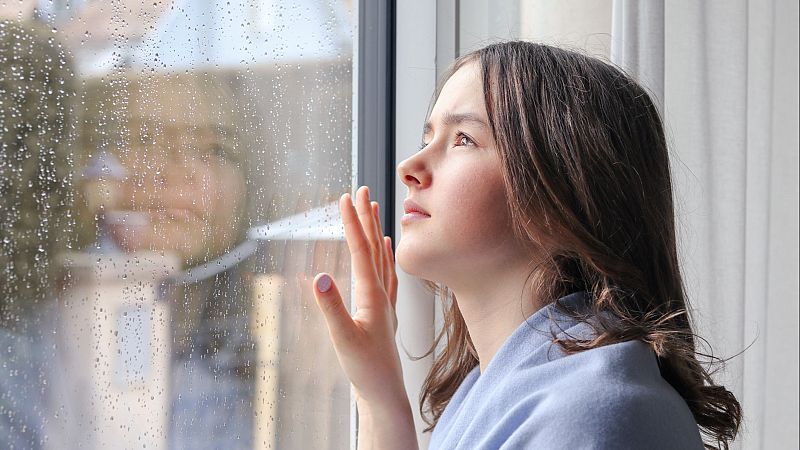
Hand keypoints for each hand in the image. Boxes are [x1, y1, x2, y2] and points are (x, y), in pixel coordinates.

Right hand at [312, 185, 403, 407]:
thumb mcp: (342, 338)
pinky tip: (385, 248)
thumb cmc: (365, 369)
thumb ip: (330, 307)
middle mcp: (382, 293)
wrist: (385, 393)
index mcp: (371, 295)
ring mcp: (385, 302)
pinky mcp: (384, 312)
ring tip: (374, 208)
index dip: (351, 222)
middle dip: (365, 217)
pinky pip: (387, 274)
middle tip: (360, 189)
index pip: (361, 249)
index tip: (345, 196)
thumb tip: (318, 276)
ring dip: (376, 231)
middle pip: (374, 247)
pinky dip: (385, 256)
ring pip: (382, 257)